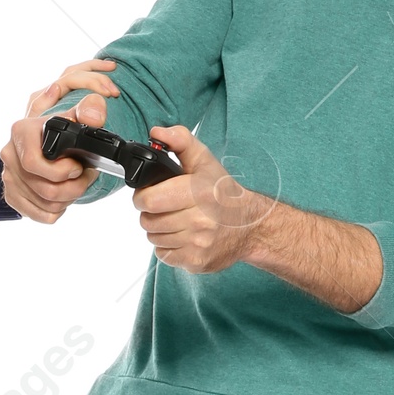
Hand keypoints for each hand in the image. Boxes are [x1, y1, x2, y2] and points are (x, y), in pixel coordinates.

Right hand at [0, 59, 119, 224]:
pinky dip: (58, 209)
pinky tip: (64, 195)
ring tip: (78, 184)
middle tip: (86, 176)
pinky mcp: (13, 196)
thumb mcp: (77, 113)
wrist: (49, 139)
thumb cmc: (63, 128)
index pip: (34, 163)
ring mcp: (9, 177)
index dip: (62, 171)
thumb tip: (94, 117)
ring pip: (46, 204)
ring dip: (69, 198)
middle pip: (44, 189)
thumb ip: (90, 108)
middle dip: (74, 187)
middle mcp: (10, 155)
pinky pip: (41, 215)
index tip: (78, 165)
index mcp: (21, 132)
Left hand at [132, 125, 271, 272]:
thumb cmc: (223, 193)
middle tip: (164, 207)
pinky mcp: (196, 262)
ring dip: (159, 230)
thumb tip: (156, 132)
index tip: (149, 194)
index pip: (150, 200)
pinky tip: (182, 236)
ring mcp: (198, 243)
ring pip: (154, 238)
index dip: (142, 197)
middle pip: (148, 221)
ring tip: (175, 220)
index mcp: (199, 192)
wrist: (251, 226)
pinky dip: (168, 246)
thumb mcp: (204, 161)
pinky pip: (164, 255)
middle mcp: (200, 220)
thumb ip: (180, 141)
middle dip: (150, 213)